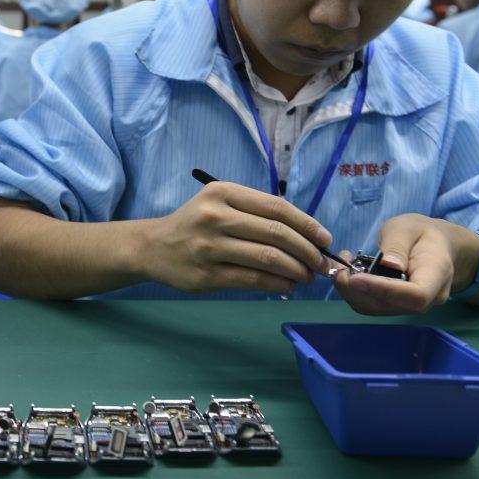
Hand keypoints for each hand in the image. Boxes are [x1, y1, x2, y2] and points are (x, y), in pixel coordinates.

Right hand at [143, 181, 331, 294]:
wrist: (154, 247)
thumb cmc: (195, 224)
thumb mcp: (219, 203)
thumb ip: (256, 212)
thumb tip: (305, 232)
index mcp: (223, 193)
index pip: (276, 207)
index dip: (307, 224)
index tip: (325, 239)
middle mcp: (215, 216)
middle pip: (276, 233)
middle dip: (307, 251)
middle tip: (321, 263)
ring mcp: (209, 247)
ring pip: (268, 258)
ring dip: (297, 270)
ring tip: (307, 276)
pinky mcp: (206, 275)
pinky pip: (252, 279)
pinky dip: (278, 283)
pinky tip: (288, 285)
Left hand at [333, 214, 460, 314]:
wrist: (434, 245)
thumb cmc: (422, 233)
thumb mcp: (408, 227)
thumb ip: (398, 244)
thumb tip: (388, 265)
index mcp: (436, 275)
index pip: (416, 295)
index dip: (384, 290)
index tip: (356, 278)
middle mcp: (428, 298)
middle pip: (392, 306)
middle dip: (358, 291)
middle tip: (340, 267)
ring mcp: (412, 306)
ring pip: (377, 309)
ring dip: (352, 292)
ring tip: (342, 267)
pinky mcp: (396, 305)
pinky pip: (372, 305)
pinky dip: (354, 293)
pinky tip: (349, 274)